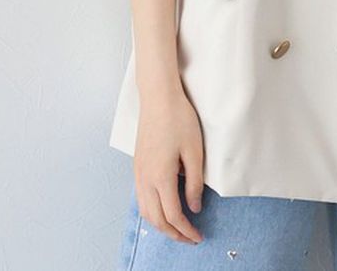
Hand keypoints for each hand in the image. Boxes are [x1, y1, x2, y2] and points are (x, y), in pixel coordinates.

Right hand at [134, 88, 204, 243]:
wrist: (158, 98)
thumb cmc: (179, 119)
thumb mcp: (194, 151)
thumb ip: (194, 182)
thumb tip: (195, 207)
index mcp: (161, 177)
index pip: (174, 215)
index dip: (187, 230)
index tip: (199, 236)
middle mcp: (145, 179)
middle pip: (156, 219)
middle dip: (173, 233)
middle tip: (190, 238)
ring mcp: (138, 173)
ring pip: (145, 211)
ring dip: (161, 224)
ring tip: (178, 228)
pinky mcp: (137, 166)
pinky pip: (141, 198)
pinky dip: (152, 211)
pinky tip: (163, 208)